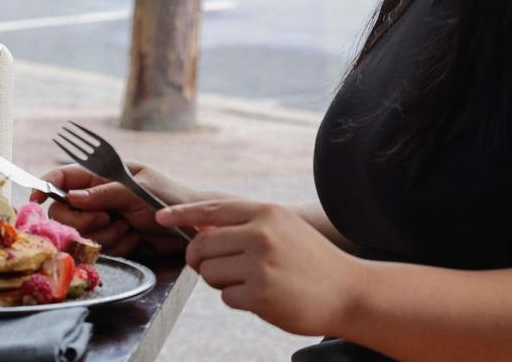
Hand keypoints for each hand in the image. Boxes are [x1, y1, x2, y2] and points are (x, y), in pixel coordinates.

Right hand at [30, 162, 189, 256]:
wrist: (193, 227)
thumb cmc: (169, 198)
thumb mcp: (137, 190)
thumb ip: (104, 192)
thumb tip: (72, 195)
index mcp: (99, 176)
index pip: (61, 178)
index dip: (44, 186)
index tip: (35, 200)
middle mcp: (95, 198)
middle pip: (62, 212)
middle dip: (82, 220)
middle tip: (107, 218)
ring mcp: (102, 220)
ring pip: (80, 234)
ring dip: (105, 235)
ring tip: (129, 228)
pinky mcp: (111, 241)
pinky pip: (99, 250)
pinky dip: (118, 247)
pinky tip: (135, 239)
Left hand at [156, 200, 360, 336]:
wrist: (350, 292)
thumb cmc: (311, 261)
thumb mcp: (282, 228)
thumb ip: (244, 224)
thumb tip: (199, 226)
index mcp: (265, 213)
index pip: (210, 210)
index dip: (181, 214)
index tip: (161, 218)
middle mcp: (261, 235)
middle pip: (201, 245)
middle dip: (201, 260)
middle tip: (215, 267)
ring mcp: (260, 265)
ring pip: (209, 272)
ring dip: (222, 281)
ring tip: (252, 281)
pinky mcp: (261, 294)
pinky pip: (226, 296)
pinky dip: (238, 300)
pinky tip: (263, 296)